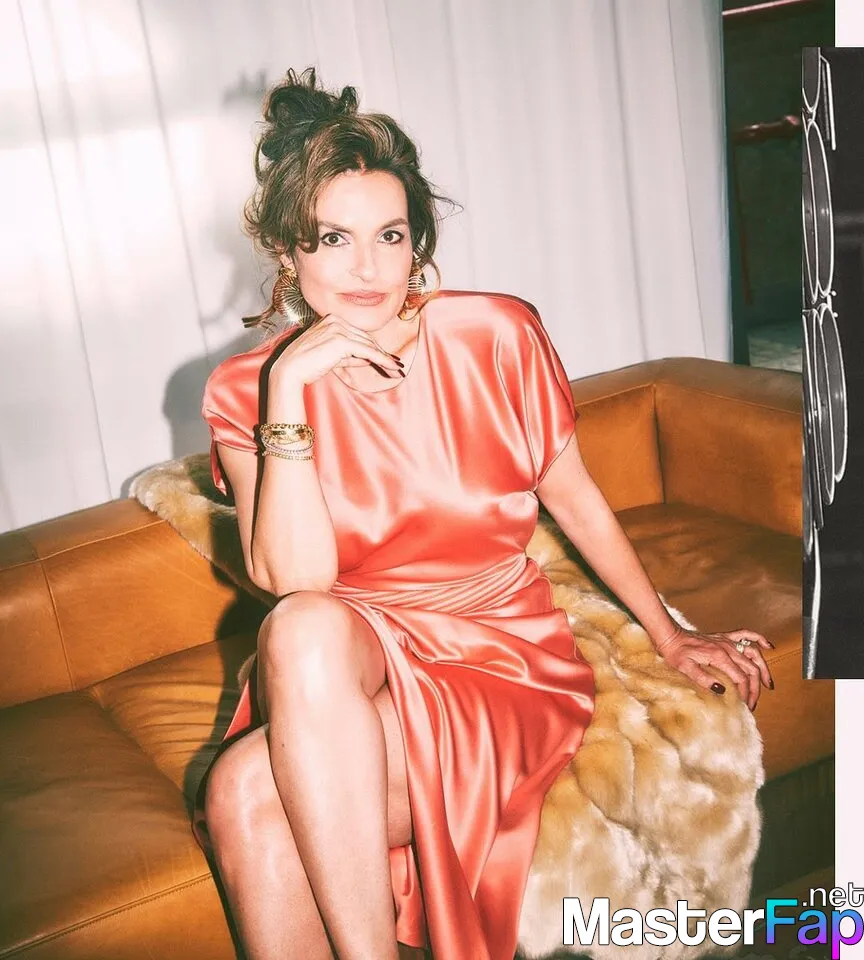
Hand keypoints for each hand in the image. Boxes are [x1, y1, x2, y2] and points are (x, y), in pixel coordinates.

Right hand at [270, 314, 403, 387]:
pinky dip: (381, 360)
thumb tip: (370, 358)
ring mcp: (338, 328)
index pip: (359, 335)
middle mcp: (335, 320)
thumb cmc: (307, 365)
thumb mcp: (333, 357)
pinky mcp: (341, 340)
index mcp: (331, 319)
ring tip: (397, 369)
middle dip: (382, 354)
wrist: (289, 371)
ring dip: (385, 358)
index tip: (388, 359)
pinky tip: (391, 367)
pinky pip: (367, 351)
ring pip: (369, 345)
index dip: (374, 348)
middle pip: (366, 339)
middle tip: (397, 366)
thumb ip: (351, 355)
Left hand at [654, 626, 773, 710]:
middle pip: (750, 669)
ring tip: (768, 684)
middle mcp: (727, 647)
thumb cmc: (675, 653)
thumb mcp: (685, 668)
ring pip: (753, 654)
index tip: (744, 705)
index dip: (744, 694)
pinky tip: (768, 646)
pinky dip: (759, 639)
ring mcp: (727, 641)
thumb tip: (721, 690)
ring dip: (763, 669)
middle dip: (755, 688)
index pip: (740, 678)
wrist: (670, 636)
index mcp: (719, 656)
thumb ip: (703, 678)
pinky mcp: (724, 637)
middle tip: (753, 704)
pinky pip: (746, 634)